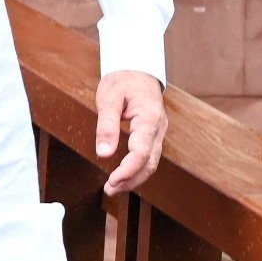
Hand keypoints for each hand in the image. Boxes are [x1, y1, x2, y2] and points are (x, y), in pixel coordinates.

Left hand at [96, 71, 167, 194]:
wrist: (137, 71)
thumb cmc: (123, 81)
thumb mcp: (108, 98)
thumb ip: (106, 126)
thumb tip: (103, 153)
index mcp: (149, 118)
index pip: (142, 152)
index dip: (128, 170)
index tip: (113, 181)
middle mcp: (158, 128)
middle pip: (149, 162)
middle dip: (131, 179)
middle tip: (110, 189)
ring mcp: (158, 132)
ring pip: (151, 162)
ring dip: (134, 178)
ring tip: (113, 187)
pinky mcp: (153, 135)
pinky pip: (149, 156)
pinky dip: (137, 169)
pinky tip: (124, 175)